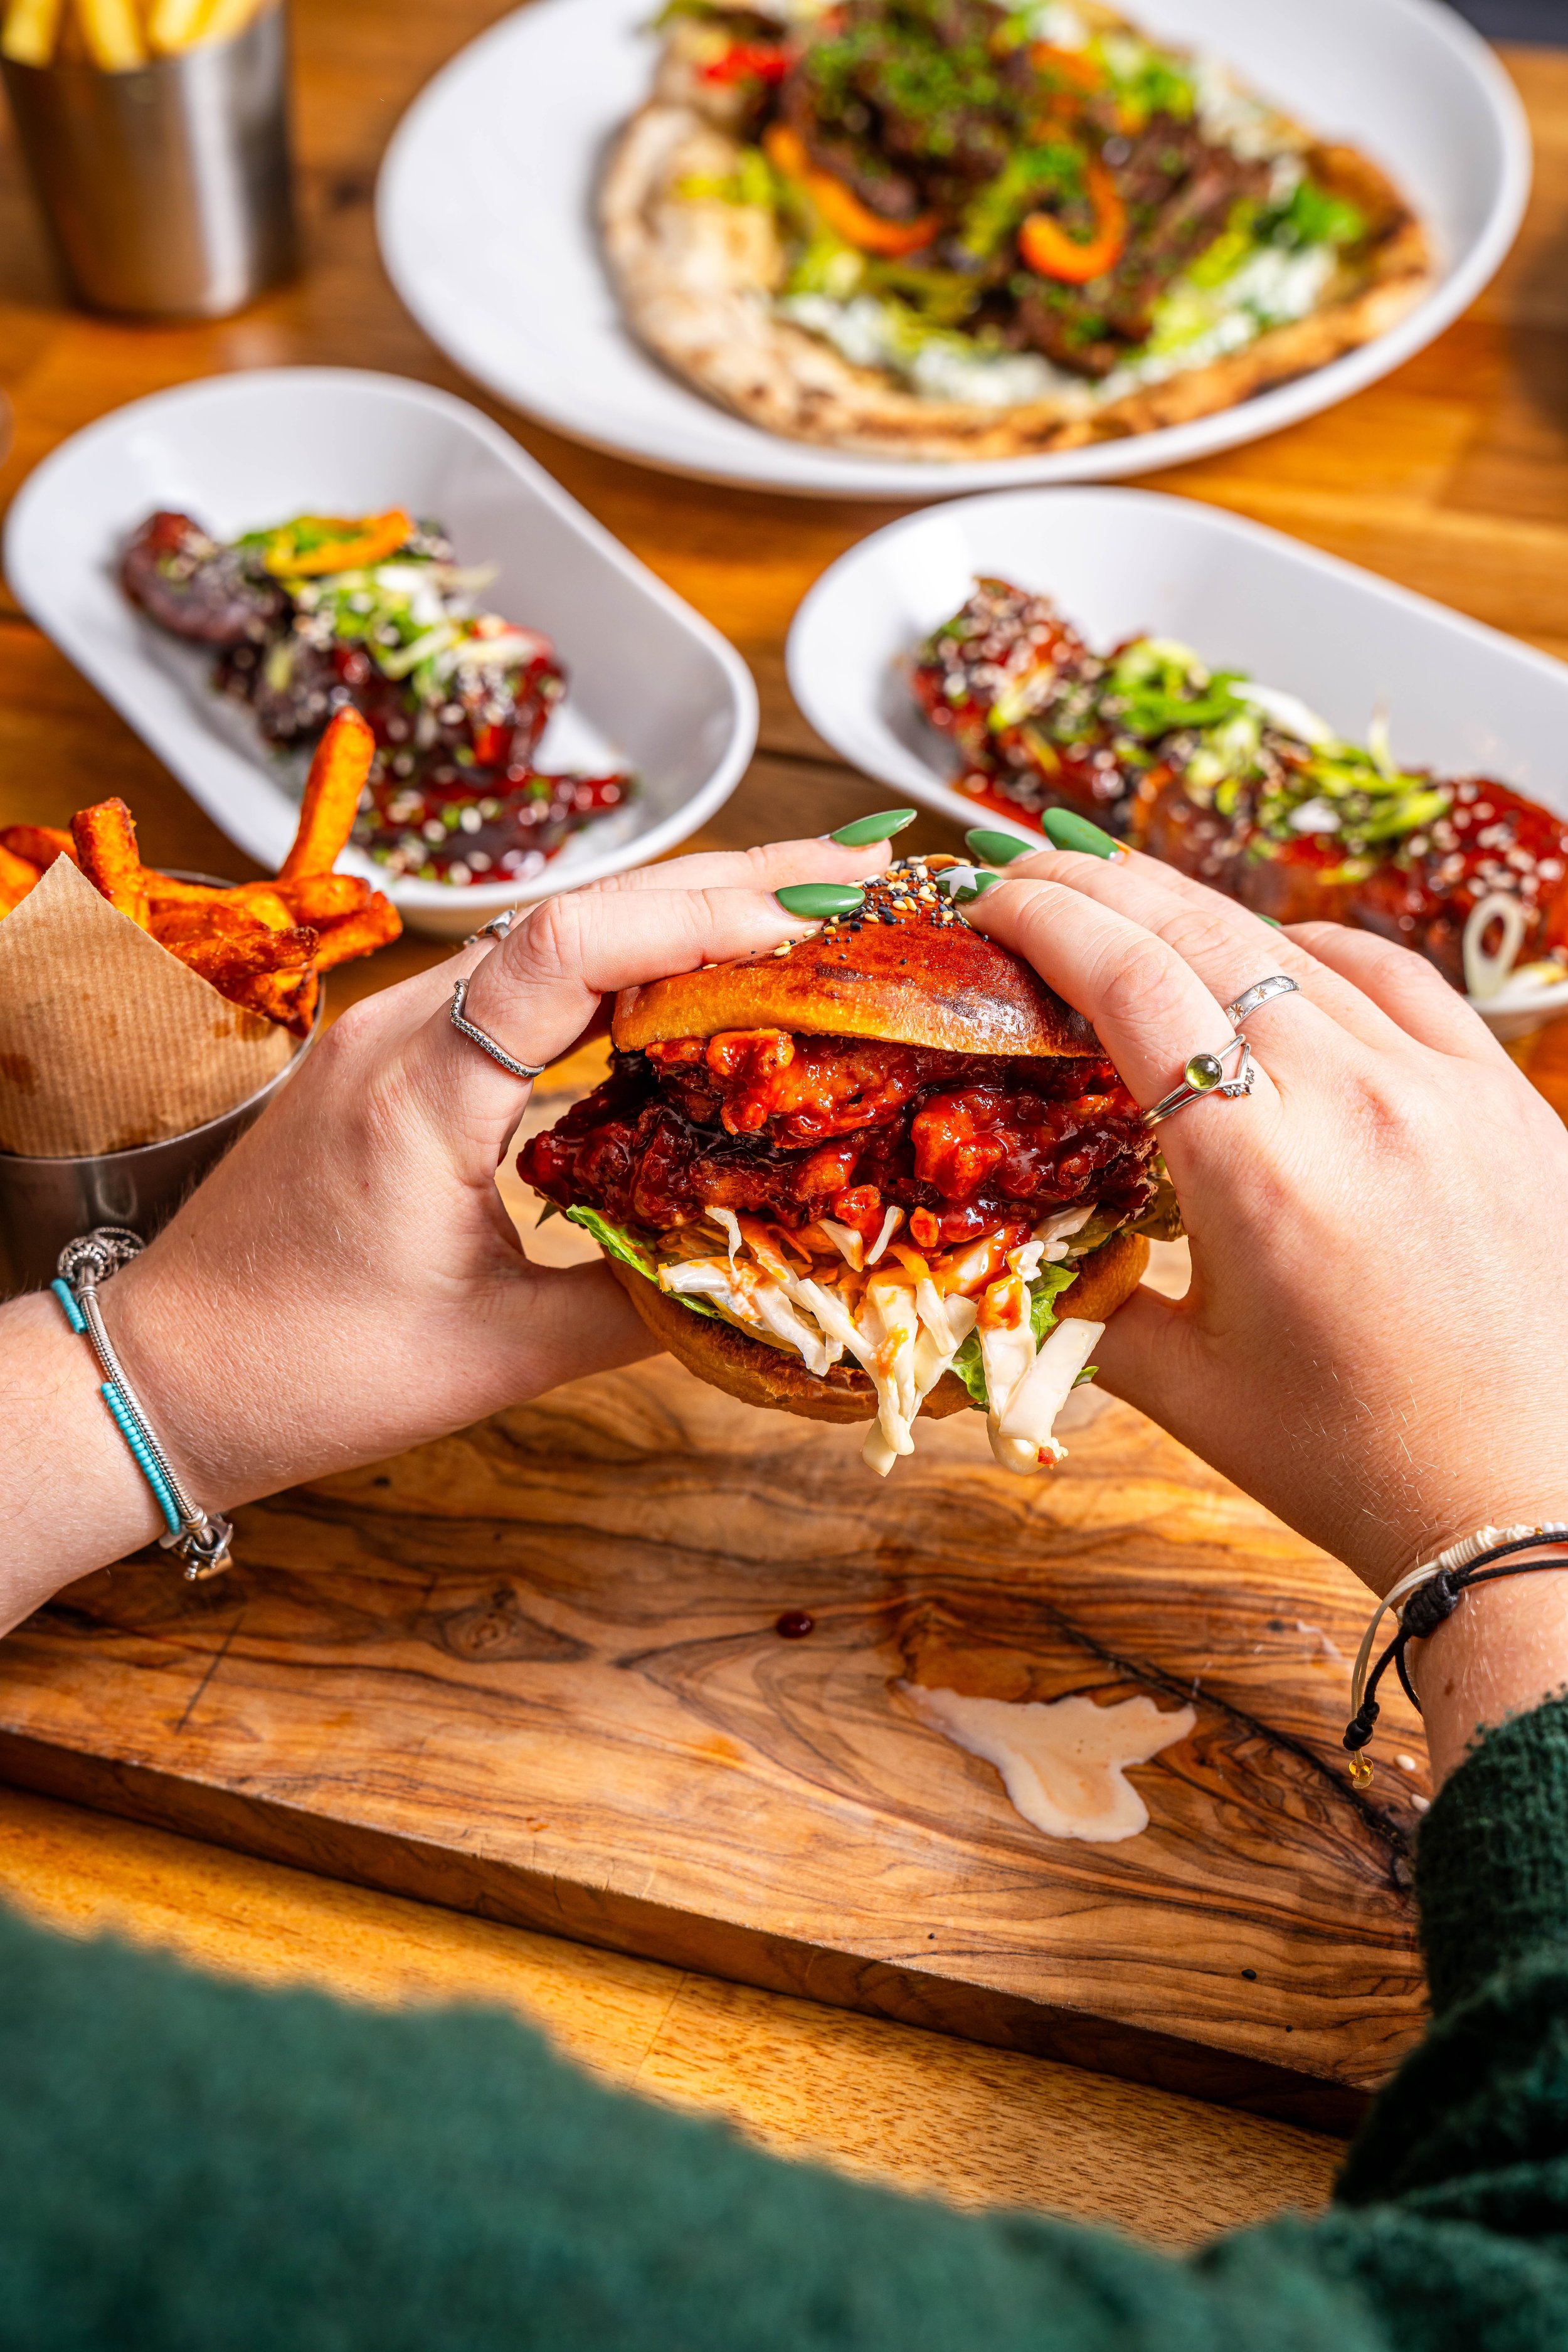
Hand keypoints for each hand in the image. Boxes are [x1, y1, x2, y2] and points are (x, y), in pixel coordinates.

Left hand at [0, 835, 888, 1623]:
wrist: (167, 1370)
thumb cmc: (311, 1370)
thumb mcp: (493, 1356)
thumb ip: (633, 1305)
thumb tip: (763, 1272)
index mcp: (420, 1090)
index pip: (568, 947)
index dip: (697, 914)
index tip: (811, 909)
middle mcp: (402, 1030)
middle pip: (579, 912)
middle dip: (723, 883)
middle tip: (854, 872)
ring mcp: (393, 1032)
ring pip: (555, 935)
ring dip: (676, 915)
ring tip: (804, 908)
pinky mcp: (397, 1054)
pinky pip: (524, 980)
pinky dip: (623, 965)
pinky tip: (693, 977)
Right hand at [966, 845, 1567, 1774]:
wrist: (1530, 1503)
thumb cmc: (1355, 1462)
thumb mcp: (1190, 1390)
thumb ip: (1091, 1303)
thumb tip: (1023, 1246)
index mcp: (1260, 1177)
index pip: (1135, 986)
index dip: (1051, 920)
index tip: (993, 899)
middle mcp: (1356, 1106)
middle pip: (1207, 935)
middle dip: (1101, 886)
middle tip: (1031, 870)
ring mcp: (1445, 1090)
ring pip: (1298, 947)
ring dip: (1197, 911)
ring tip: (1128, 902)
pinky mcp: (1505, 1100)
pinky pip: (1398, 981)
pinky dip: (1316, 950)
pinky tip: (1275, 951)